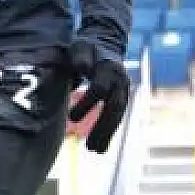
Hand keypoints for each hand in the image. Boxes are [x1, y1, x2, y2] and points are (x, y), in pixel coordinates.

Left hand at [66, 38, 129, 152]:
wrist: (105, 44)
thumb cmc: (87, 47)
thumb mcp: (81, 47)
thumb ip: (81, 57)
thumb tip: (83, 68)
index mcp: (108, 68)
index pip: (99, 89)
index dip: (86, 103)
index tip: (71, 117)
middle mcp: (120, 81)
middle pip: (114, 107)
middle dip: (102, 127)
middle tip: (89, 146)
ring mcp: (123, 90)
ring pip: (118, 115)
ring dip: (107, 134)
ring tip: (95, 151)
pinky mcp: (121, 97)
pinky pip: (117, 117)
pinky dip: (109, 131)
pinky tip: (100, 146)